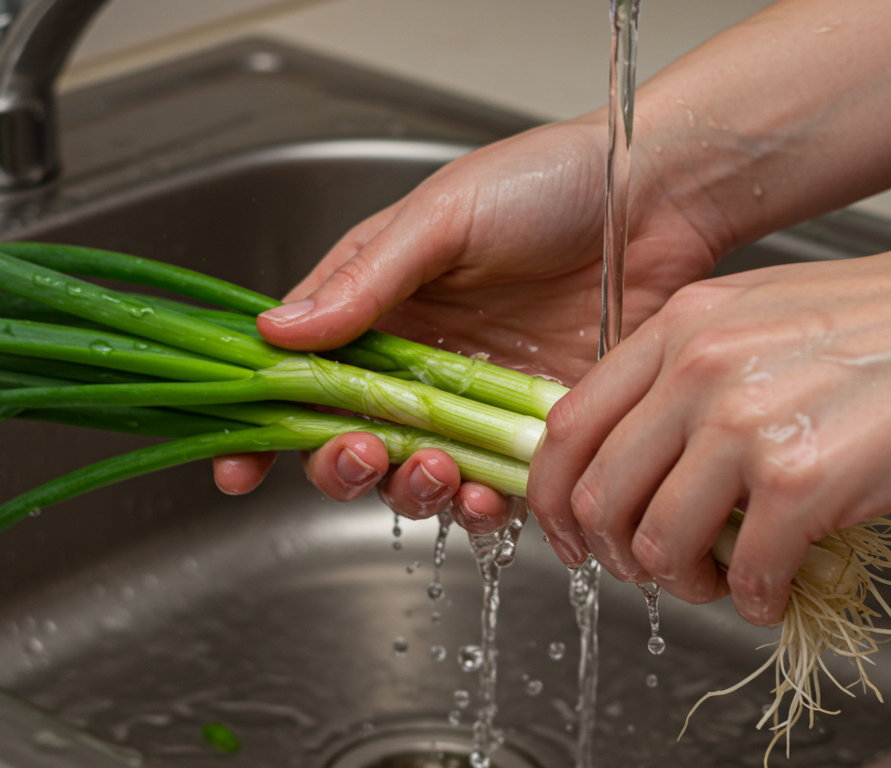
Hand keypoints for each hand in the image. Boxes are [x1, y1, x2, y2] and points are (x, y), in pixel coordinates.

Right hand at [212, 117, 726, 525]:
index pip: (301, 373)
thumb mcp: (442, 216)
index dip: (264, 426)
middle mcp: (419, 362)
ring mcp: (476, 402)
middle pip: (350, 439)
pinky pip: (495, 489)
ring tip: (432, 467)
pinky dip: (481, 506)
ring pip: (415, 474)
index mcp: (379, 306)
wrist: (654, 198)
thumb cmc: (547, 183)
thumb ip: (363, 280)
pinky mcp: (534, 431)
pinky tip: (486, 495)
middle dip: (338, 465)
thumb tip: (276, 331)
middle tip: (360, 453)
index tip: (236, 471)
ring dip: (409, 489)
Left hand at [530, 197, 890, 625]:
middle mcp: (699, 368)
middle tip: (645, 573)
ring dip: (680, 586)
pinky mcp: (803, 479)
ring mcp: (746, 423)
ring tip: (717, 585)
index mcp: (683, 326)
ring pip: (656, 544)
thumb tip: (657, 455)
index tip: (571, 533)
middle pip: (598, 494)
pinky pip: (745, 571)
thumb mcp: (769, 315)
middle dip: (614, 556)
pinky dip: (752, 600)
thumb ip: (698, 373)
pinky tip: (774, 592)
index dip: (555, 497)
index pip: (567, 424)